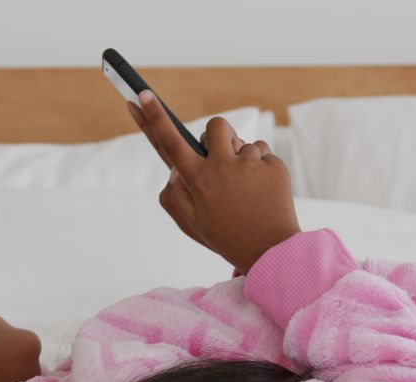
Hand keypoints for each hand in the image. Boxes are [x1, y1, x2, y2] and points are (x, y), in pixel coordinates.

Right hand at [125, 92, 300, 274]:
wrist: (271, 253)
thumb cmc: (227, 237)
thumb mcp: (193, 223)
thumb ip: (175, 194)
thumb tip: (173, 167)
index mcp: (198, 181)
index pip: (169, 143)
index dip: (153, 118)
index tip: (141, 93)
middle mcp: (222, 168)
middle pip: (215, 126)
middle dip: (217, 135)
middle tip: (222, 160)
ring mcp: (250, 165)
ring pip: (243, 144)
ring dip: (242, 160)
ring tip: (247, 192)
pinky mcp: (274, 166)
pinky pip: (263, 154)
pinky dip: (262, 169)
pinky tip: (262, 193)